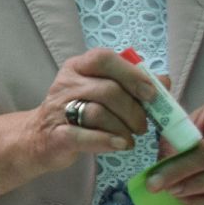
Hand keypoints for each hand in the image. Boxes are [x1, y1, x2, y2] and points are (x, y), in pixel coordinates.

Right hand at [20, 48, 154, 172]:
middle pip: (108, 90)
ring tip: (129, 138)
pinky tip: (121, 145)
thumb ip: (131, 84)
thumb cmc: (77, 112)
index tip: (151, 94)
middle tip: (142, 125)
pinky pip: (84, 136)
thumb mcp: (101, 92)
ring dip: (122, 129)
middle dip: (133, 110)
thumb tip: (164, 80)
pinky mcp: (56, 136)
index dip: (132, 75)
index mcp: (78, 67)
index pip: (104, 59)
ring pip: (98, 113)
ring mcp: (58, 110)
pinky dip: (107, 141)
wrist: (39, 138)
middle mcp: (65, 84)